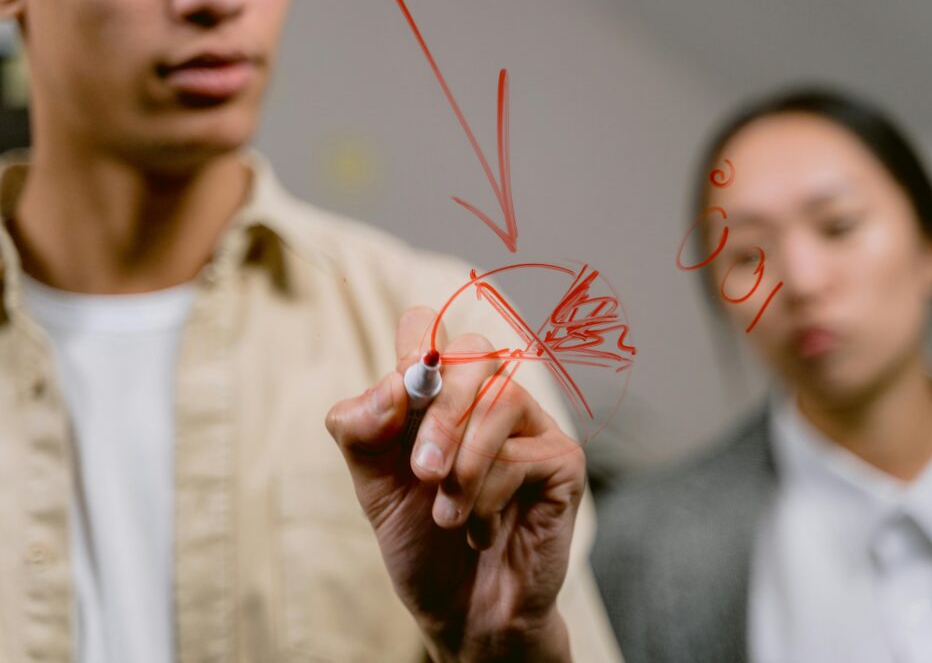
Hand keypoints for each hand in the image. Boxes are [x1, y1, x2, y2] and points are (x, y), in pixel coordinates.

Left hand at [325, 307, 583, 662]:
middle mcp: (487, 398)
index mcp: (437, 394)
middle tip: (424, 471)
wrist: (463, 612)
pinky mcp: (562, 459)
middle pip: (473, 353)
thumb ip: (363, 430)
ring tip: (447, 516)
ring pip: (502, 400)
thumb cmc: (421, 543)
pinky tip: (482, 531)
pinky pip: (523, 453)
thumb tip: (393, 385)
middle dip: (442, 414)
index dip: (414, 346)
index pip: (426, 326)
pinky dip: (489, 498)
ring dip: (465, 466)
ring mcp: (529, 426)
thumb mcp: (373, 486)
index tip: (399, 402)